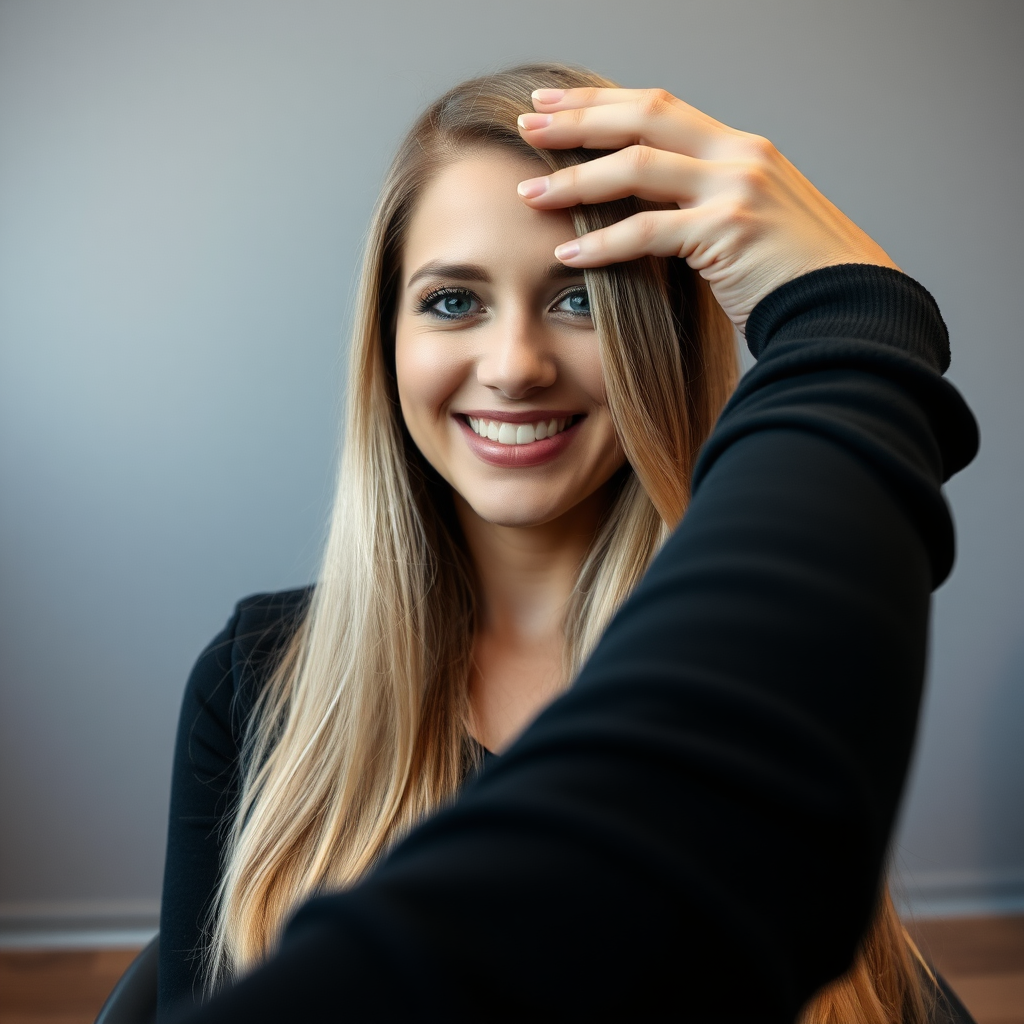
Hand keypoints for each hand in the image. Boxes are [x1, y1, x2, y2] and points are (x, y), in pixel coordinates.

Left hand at [516, 88, 899, 332]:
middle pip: (642, 116)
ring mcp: (737, 187)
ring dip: (574, 181)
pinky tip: (566, 255)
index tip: (553, 107)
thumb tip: (648, 210)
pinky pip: (648, 231)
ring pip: (637, 167)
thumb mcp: (747, 225)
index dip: (600, 103)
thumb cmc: (791, 280)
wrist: (846, 310)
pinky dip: (602, 244)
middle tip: (525, 128)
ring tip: (529, 195)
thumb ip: (702, 206)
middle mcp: (739, 154)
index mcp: (740, 148)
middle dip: (577, 120)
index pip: (657, 106)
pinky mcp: (730, 230)